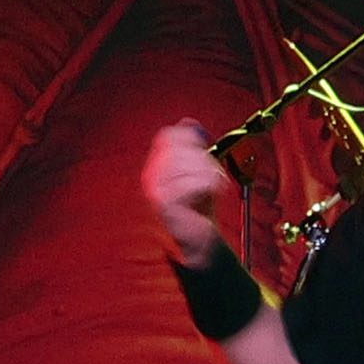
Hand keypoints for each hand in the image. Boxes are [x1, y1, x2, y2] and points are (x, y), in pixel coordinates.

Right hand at [143, 121, 231, 264]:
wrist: (198, 240)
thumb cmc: (198, 207)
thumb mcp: (195, 172)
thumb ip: (190, 147)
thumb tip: (188, 122)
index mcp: (155, 168)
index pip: (169, 136)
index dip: (189, 140)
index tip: (203, 153)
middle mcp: (151, 177)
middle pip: (182, 148)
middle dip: (203, 160)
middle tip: (210, 177)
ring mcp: (157, 190)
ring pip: (193, 164)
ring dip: (210, 175)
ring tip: (210, 191)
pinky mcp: (168, 203)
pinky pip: (198, 182)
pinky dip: (212, 188)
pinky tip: (211, 198)